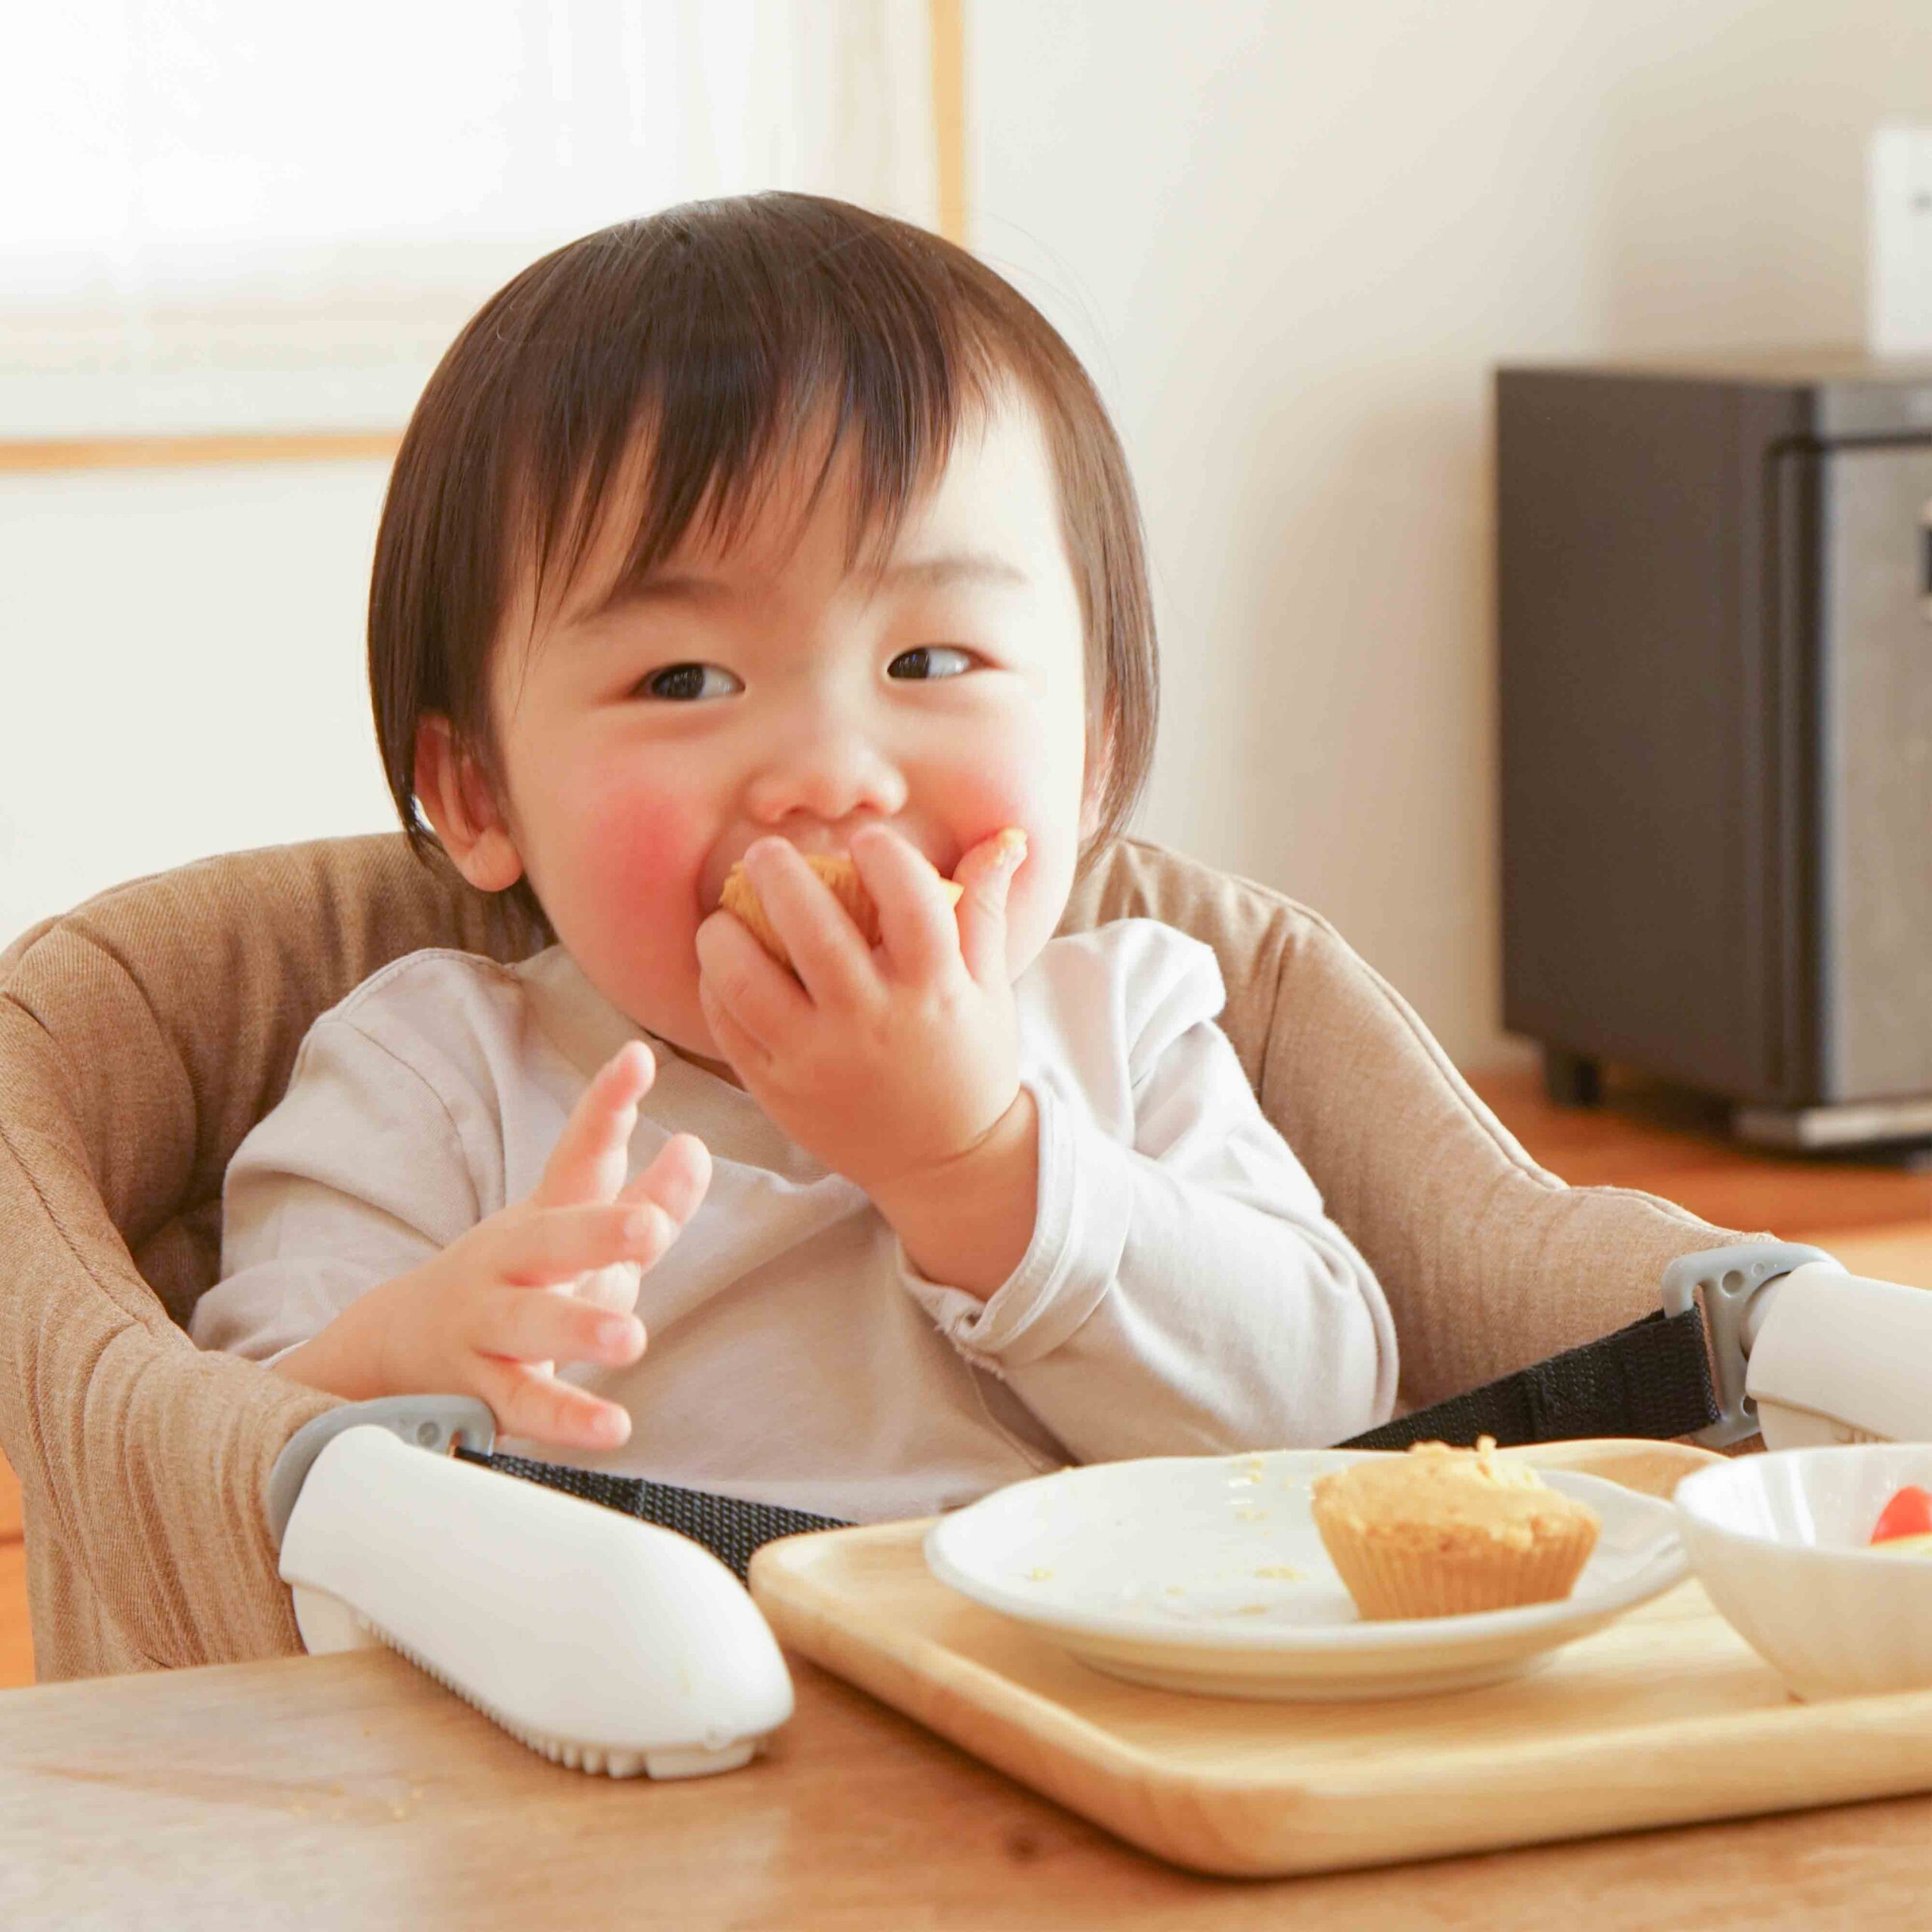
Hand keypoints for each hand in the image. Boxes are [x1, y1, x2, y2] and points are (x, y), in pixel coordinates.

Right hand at [300, 1042, 710, 1451]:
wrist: (401, 1345)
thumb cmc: (524, 1282)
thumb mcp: (582, 1239)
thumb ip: (651, 1201)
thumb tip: (698, 1149)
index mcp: (545, 1216)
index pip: (579, 1154)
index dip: (607, 1106)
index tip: (638, 1059)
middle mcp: (510, 1262)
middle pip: (550, 1239)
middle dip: (599, 1230)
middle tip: (649, 1228)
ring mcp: (488, 1324)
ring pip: (529, 1324)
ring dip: (578, 1328)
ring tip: (631, 1339)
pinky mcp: (481, 1389)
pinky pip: (523, 1404)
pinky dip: (566, 1420)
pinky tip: (613, 1428)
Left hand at [694, 824, 1028, 1196]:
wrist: (946, 1163)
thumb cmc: (968, 1062)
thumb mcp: (989, 987)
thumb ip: (983, 908)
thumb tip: (1005, 837)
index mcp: (936, 990)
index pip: (910, 900)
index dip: (884, 855)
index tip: (866, 841)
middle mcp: (874, 1022)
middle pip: (813, 927)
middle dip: (779, 873)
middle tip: (765, 853)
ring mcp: (820, 1059)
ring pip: (748, 979)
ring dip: (725, 933)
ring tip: (724, 916)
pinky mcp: (780, 1090)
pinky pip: (728, 1027)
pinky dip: (714, 988)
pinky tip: (721, 967)